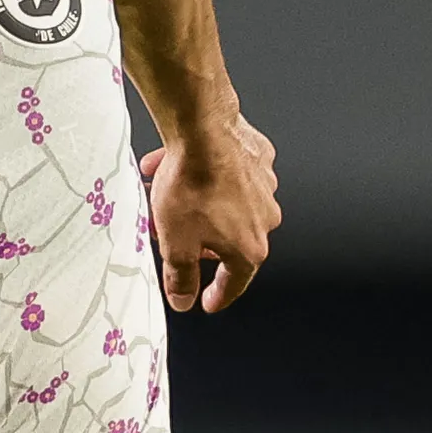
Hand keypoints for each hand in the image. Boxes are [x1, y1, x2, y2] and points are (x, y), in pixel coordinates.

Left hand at [144, 119, 277, 314]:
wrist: (203, 130)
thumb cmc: (193, 186)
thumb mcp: (176, 243)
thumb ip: (181, 277)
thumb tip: (184, 300)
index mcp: (250, 246)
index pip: (236, 281)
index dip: (219, 294)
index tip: (209, 302)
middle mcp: (265, 217)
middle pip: (229, 241)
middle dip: (198, 242)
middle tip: (172, 239)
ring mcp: (265, 185)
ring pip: (228, 206)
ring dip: (199, 209)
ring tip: (166, 201)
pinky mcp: (259, 158)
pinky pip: (230, 175)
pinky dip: (208, 179)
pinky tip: (180, 171)